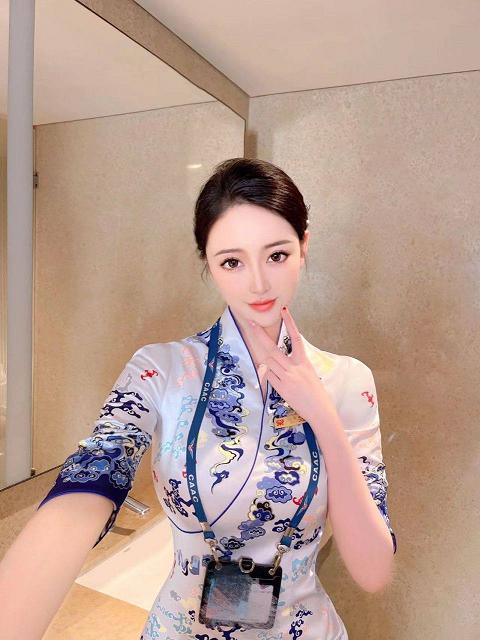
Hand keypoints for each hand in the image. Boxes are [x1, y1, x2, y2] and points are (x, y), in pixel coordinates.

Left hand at [248, 306, 337, 426]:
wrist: (320, 410)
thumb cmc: (317, 393)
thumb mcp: (309, 374)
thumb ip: (296, 365)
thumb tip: (281, 361)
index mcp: (304, 361)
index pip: (296, 338)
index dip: (290, 323)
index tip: (284, 311)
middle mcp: (295, 367)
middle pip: (273, 349)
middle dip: (260, 336)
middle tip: (252, 324)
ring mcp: (287, 377)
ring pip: (268, 362)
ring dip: (261, 357)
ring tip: (256, 348)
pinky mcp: (282, 388)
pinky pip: (269, 376)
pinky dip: (265, 373)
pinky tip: (264, 371)